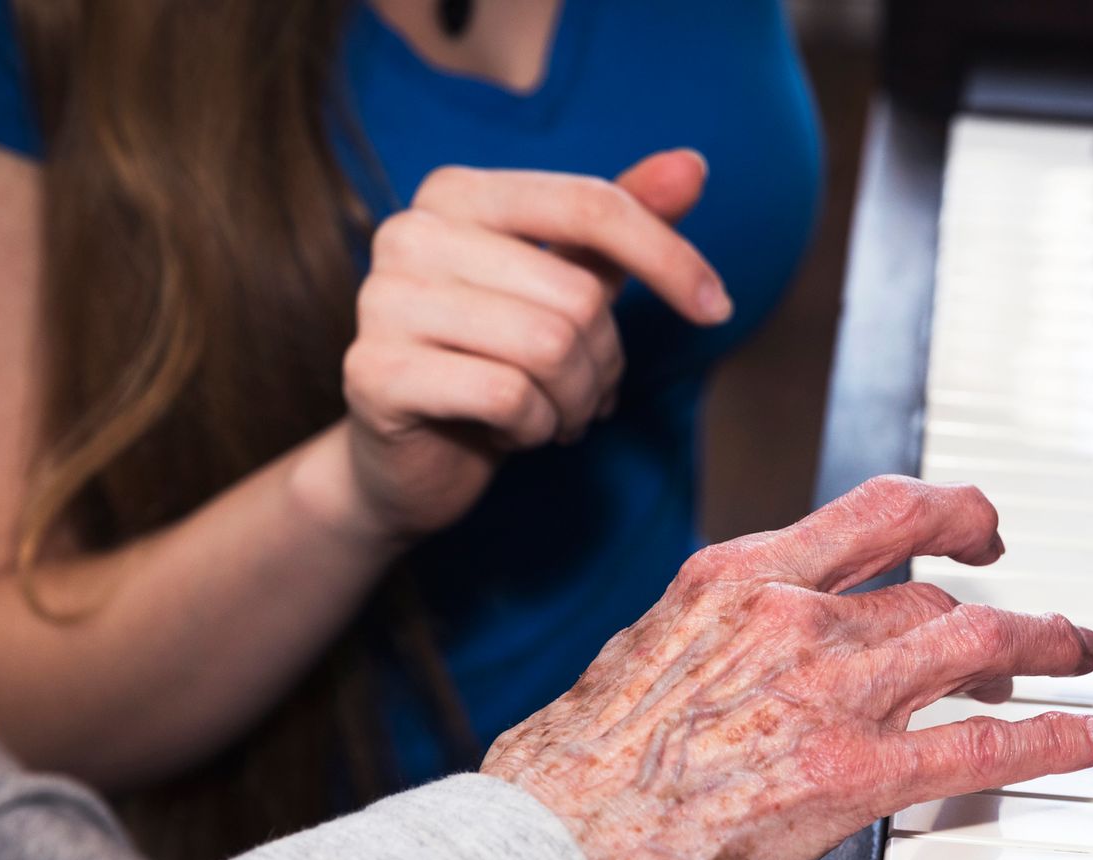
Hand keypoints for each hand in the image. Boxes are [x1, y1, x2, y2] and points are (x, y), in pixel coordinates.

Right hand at [334, 149, 730, 543]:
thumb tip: (691, 165)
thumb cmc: (492, 364)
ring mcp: (384, 302)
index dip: (669, 258)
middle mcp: (410, 233)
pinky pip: (509, 397)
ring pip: (549, 348)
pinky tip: (507, 433)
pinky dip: (533, 428)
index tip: (717, 308)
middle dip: (603, 361)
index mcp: (455, 194)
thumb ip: (616, 229)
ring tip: (549, 413)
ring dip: (573, 400)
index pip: (589, 205)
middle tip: (583, 393)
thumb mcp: (563, 289)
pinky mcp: (376, 374)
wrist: (407, 462)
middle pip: (576, 294)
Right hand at [482, 476, 1092, 859]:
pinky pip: (983, 746)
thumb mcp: (640, 655)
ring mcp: (828, 695)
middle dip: (1004, 599)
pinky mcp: (852, 778)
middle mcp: (792, 617)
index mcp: (735, 578)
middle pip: (935, 590)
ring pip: (977, 644)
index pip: (872, 513)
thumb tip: (744, 643)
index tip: (969, 526)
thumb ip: (713, 636)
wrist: (546, 848)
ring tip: (1077, 659)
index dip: (945, 510)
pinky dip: (1057, 735)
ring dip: (1044, 647)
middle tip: (1039, 619)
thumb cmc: (569, 770)